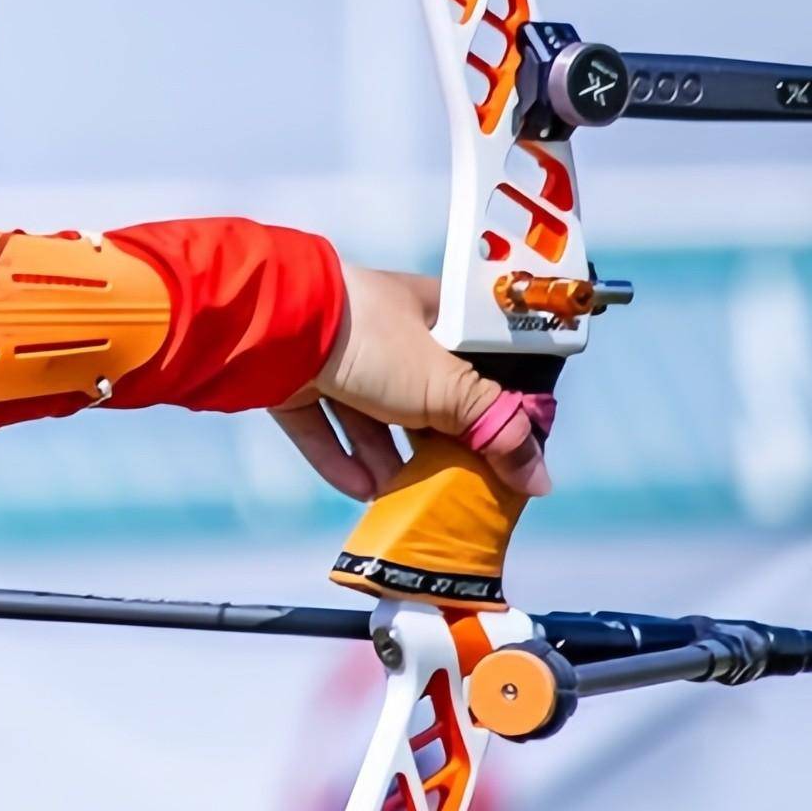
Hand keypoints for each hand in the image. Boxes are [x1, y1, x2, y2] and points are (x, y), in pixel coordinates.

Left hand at [269, 260, 555, 501]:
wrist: (273, 328)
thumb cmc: (371, 341)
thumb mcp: (447, 384)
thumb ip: (495, 430)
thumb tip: (538, 477)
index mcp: (427, 312)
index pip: (472, 355)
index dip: (491, 396)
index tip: (506, 441)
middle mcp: (379, 330)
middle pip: (420, 392)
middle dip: (437, 440)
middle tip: (459, 482)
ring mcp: (330, 354)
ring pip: (368, 415)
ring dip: (387, 459)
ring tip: (408, 498)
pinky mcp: (290, 379)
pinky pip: (322, 426)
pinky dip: (342, 459)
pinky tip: (363, 492)